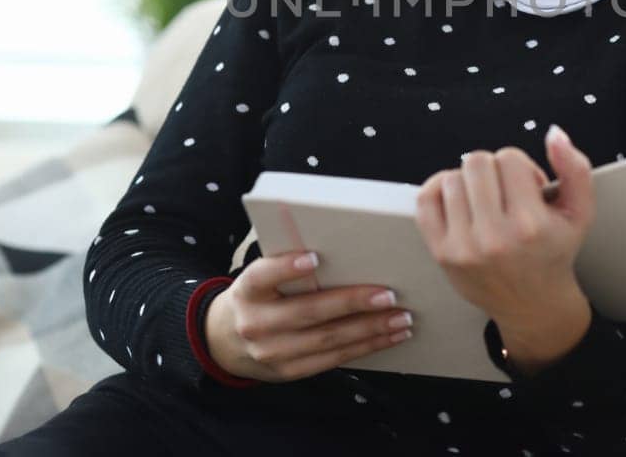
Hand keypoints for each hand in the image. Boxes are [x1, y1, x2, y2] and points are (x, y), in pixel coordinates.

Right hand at [203, 249, 414, 382]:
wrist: (225, 342)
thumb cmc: (257, 298)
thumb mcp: (259, 280)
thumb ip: (287, 269)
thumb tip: (343, 253)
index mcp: (247, 291)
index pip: (262, 276)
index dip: (286, 268)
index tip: (313, 258)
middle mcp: (257, 323)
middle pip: (308, 312)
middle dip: (352, 303)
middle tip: (388, 295)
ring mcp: (273, 353)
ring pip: (328, 340)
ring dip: (370, 330)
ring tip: (401, 318)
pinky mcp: (290, 372)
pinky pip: (334, 360)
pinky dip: (365, 347)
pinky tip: (389, 337)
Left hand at [414, 124, 596, 324]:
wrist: (532, 304)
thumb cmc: (553, 253)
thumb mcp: (580, 212)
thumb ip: (575, 168)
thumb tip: (554, 133)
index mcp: (530, 225)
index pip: (509, 158)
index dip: (521, 166)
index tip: (528, 188)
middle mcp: (494, 237)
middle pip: (476, 162)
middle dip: (494, 170)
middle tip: (505, 192)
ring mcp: (464, 247)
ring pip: (452, 178)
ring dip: (470, 183)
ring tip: (487, 202)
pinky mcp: (442, 253)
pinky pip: (426, 198)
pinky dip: (440, 189)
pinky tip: (459, 200)